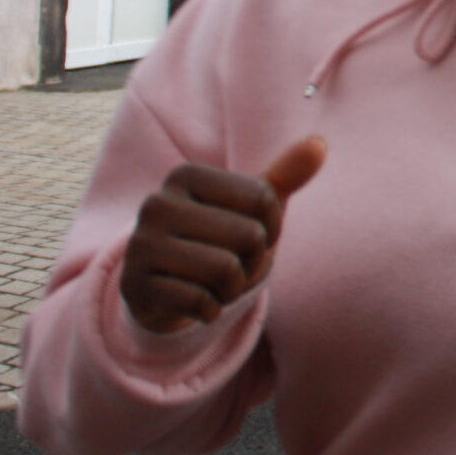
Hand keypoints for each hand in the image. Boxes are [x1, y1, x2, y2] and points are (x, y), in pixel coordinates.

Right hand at [120, 136, 326, 333]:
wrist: (164, 288)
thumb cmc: (216, 239)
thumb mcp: (250, 207)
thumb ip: (284, 177)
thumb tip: (319, 144)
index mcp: (185, 175)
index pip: (263, 199)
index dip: (271, 228)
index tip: (252, 235)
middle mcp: (157, 203)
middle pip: (248, 236)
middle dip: (253, 262)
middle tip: (232, 265)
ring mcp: (142, 244)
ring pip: (224, 270)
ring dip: (233, 289)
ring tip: (215, 284)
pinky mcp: (136, 286)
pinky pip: (200, 302)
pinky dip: (210, 310)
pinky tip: (196, 302)